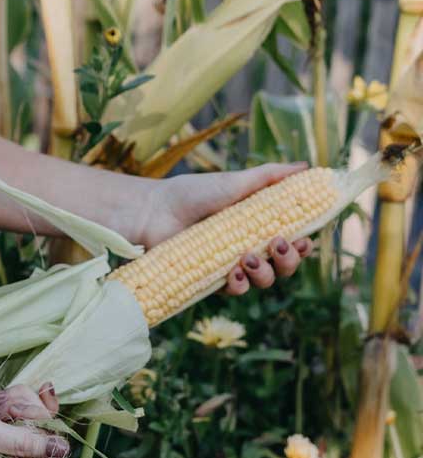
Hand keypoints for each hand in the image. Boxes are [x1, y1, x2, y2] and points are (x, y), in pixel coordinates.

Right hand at [0, 383, 66, 457]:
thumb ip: (26, 442)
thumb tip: (64, 450)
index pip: (48, 449)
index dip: (39, 425)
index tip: (16, 412)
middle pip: (42, 431)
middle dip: (24, 410)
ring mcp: (4, 444)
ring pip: (31, 416)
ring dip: (15, 402)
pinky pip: (18, 410)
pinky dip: (7, 400)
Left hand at [141, 162, 312, 293]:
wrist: (152, 212)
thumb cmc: (190, 193)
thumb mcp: (233, 182)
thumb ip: (269, 176)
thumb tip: (306, 166)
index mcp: (257, 224)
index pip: (292, 240)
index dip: (303, 245)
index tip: (305, 239)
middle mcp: (248, 246)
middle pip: (284, 266)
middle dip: (290, 260)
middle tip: (277, 244)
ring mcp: (229, 265)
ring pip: (264, 281)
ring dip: (266, 273)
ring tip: (249, 257)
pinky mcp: (210, 280)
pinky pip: (235, 291)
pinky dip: (239, 284)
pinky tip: (232, 273)